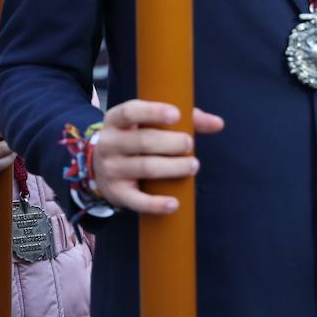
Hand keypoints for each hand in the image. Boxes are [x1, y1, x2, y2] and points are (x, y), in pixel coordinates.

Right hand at [91, 99, 223, 214]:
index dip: (153, 112)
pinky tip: (174, 203)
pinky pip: (137, 201)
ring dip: (173, 168)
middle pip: (143, 142)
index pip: (130, 112)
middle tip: (190, 145)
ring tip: (193, 165)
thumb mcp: (146, 123)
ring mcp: (111, 169)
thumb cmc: (134, 138)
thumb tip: (218, 123)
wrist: (99, 166)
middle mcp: (109, 143)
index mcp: (115, 120)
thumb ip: (184, 120)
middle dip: (171, 143)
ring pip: (145, 168)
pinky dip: (156, 204)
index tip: (177, 115)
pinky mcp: (117, 193)